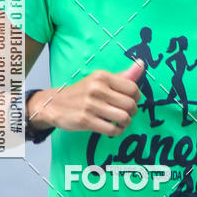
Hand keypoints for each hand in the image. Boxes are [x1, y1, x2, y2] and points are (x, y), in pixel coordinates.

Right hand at [29, 60, 143, 136]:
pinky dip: (117, 131)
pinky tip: (113, 128)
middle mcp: (97, 89)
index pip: (132, 88)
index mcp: (102, 77)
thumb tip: (141, 65)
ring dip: (126, 123)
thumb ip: (122, 76)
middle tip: (126, 113)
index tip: (132, 101)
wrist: (54, 104)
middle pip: (130, 104)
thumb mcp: (99, 80)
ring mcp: (91, 105)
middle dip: (132, 112)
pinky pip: (112, 129)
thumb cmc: (82, 93)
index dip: (136, 98)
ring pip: (123, 118)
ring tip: (121, 122)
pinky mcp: (86, 120)